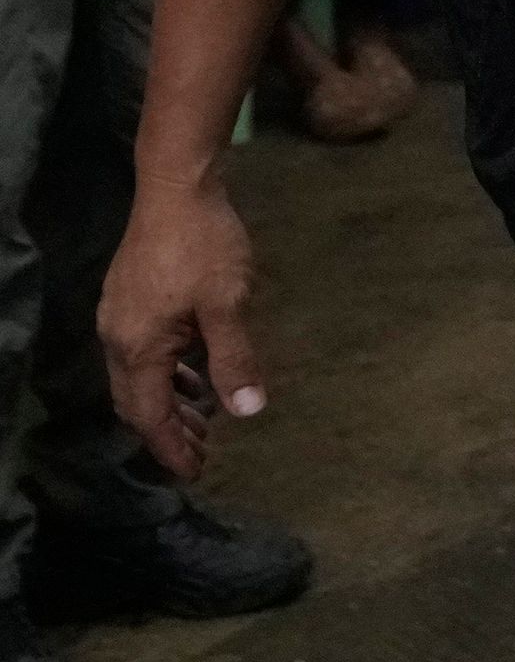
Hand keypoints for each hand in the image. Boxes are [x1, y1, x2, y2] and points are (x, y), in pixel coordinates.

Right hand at [100, 181, 266, 481]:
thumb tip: (249, 411)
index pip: (149, 415)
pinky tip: (196, 369)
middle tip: (203, 452)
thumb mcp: (227, 303)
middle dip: (168, 430)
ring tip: (206, 418)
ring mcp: (120, 316)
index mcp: (138, 347)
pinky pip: (144, 351)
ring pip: (139, 376)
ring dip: (170, 400)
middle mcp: (118, 338)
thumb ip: (235, 359)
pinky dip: (168, 371)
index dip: (170, 447)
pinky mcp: (130, 298)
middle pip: (137, 401)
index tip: (194, 473)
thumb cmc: (205, 245)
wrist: (176, 187)